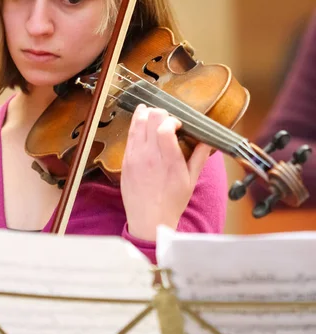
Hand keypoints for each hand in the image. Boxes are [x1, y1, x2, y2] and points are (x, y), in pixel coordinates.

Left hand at [121, 104, 210, 240]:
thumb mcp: (190, 181)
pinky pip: (129, 135)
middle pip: (151, 119)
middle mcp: (150, 156)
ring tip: (152, 113)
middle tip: (166, 118)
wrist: (149, 220)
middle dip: (160, 113)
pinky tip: (141, 122)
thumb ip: (199, 157)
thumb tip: (207, 140)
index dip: (172, 119)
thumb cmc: (172, 202)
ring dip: (145, 114)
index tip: (178, 124)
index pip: (165, 127)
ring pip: (137, 123)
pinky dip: (135, 125)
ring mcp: (135, 157)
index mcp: (169, 161)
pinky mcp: (125, 161)